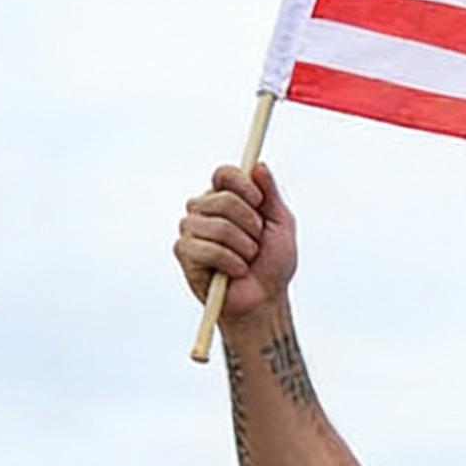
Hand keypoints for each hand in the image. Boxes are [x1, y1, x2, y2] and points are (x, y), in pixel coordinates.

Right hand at [175, 162, 298, 325]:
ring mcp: (191, 230)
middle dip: (251, 225)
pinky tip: (235, 272)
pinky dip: (231, 262)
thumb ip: (270, 194)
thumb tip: (259, 165)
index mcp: (225, 198)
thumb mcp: (281, 225)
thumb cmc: (272, 264)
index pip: (224, 173)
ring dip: (244, 248)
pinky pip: (209, 249)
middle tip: (257, 243)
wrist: (264, 300)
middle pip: (224, 198)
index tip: (259, 202)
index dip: (243, 184)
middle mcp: (204, 209)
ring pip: (219, 226)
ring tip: (247, 260)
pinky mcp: (184, 252)